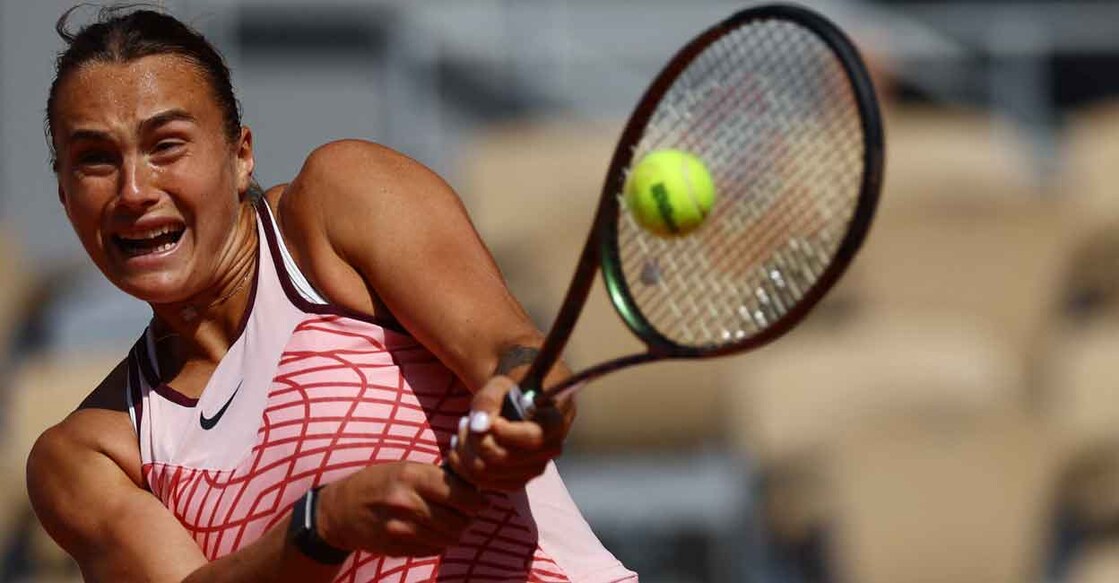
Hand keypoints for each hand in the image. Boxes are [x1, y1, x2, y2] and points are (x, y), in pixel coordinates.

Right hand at [315, 461, 484, 556]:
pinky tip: (432, 532)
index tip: (481, 500)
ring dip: (456, 532)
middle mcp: (406, 503)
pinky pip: (433, 549)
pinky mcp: (397, 547)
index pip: (460, 493)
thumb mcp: (405, 468)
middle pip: (458, 520)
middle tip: (467, 513)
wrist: (340, 511)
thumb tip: (474, 485)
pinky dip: (439, 542)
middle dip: (468, 518)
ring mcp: (400, 529)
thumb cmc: (378, 483)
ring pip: (449, 538)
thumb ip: (436, 476)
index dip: (476, 499)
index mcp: (411, 477)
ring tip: (451, 522)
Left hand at [446, 376, 572, 490]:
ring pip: (487, 472)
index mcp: (554, 424)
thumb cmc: (513, 392)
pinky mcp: (516, 483)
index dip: (504, 432)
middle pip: (502, 458)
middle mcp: (548, 452)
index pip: (531, 438)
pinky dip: (463, 466)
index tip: (491, 420)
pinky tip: (462, 446)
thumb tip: (478, 426)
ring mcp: (533, 471)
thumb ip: (489, 400)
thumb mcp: (500, 385)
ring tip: (463, 430)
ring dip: (465, 451)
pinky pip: (482, 483)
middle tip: (465, 421)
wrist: (519, 407)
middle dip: (474, 439)